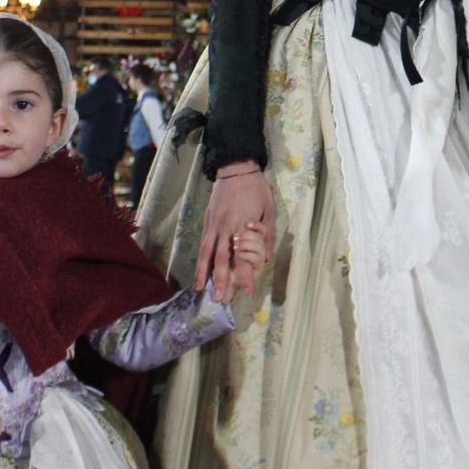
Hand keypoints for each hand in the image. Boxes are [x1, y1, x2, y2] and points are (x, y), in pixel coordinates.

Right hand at [199, 164, 273, 301]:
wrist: (236, 168)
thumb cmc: (257, 189)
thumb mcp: (270, 209)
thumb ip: (268, 235)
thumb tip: (266, 258)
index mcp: (243, 225)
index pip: (244, 256)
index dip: (246, 275)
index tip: (248, 292)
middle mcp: (226, 228)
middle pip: (222, 259)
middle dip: (222, 281)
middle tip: (222, 300)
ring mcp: (214, 226)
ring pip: (207, 254)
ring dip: (205, 274)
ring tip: (202, 291)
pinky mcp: (207, 222)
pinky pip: (203, 245)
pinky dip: (200, 261)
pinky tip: (199, 272)